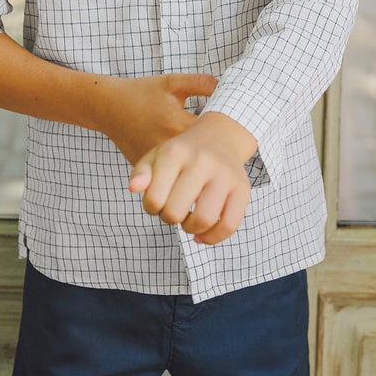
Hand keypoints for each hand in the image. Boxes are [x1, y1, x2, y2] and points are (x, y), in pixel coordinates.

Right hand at [97, 72, 220, 166]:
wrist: (108, 106)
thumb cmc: (142, 91)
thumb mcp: (172, 82)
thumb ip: (201, 83)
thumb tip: (227, 86)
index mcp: (177, 123)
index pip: (212, 137)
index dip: (227, 136)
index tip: (235, 134)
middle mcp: (167, 146)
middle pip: (201, 161)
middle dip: (214, 157)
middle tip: (227, 153)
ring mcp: (155, 161)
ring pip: (184, 174)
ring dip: (197, 169)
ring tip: (211, 164)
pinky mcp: (146, 168)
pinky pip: (168, 177)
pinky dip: (179, 173)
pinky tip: (189, 167)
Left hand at [127, 112, 256, 245]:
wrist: (220, 137)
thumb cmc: (183, 153)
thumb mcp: (157, 156)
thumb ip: (142, 173)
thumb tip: (134, 188)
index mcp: (176, 153)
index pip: (154, 198)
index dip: (151, 209)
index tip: (157, 203)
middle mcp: (202, 162)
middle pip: (176, 212)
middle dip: (169, 219)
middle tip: (173, 211)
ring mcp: (224, 175)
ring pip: (204, 219)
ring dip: (190, 229)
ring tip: (188, 221)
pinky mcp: (242, 189)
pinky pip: (229, 225)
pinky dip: (213, 238)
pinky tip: (202, 234)